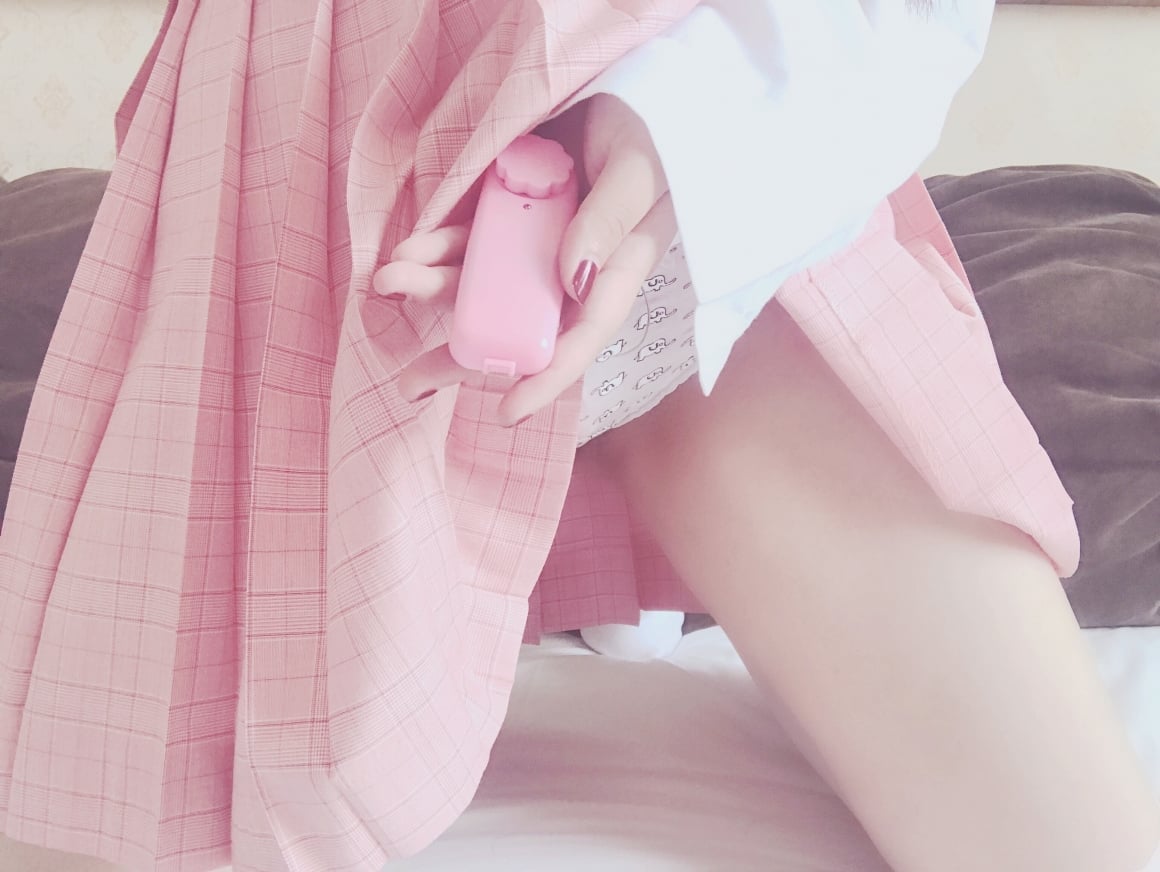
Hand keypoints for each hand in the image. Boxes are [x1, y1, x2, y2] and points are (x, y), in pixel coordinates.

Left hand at [373, 94, 677, 425]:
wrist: (624, 89)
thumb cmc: (649, 131)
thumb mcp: (638, 174)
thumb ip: (609, 224)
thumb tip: (573, 282)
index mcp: (614, 274)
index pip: (581, 337)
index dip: (547, 377)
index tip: (508, 413)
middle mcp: (571, 272)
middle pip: (518, 327)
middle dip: (463, 353)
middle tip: (411, 382)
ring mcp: (536, 245)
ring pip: (483, 285)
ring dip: (435, 288)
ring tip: (390, 280)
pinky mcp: (510, 215)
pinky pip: (469, 241)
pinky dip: (437, 247)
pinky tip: (410, 249)